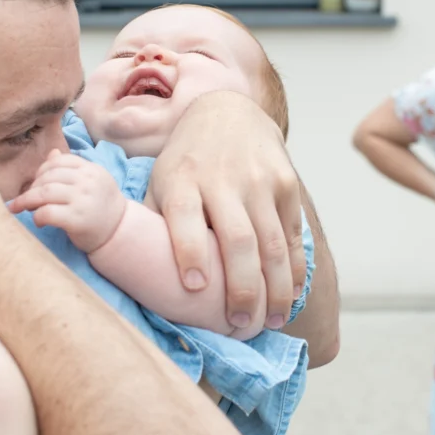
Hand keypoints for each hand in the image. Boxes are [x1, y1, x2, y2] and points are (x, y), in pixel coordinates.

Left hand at [9, 150, 127, 252]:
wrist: (118, 232)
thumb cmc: (100, 206)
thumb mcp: (91, 182)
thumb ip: (71, 168)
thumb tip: (51, 153)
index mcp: (92, 169)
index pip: (59, 161)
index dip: (42, 170)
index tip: (37, 183)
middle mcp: (88, 182)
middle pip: (48, 177)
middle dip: (32, 188)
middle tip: (26, 199)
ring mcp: (83, 200)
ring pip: (44, 193)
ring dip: (28, 200)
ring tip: (25, 208)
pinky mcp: (77, 219)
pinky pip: (47, 212)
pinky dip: (37, 216)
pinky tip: (39, 221)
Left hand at [149, 91, 303, 330]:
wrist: (229, 112)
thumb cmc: (186, 160)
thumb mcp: (160, 180)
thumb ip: (152, 222)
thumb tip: (140, 275)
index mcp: (182, 179)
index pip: (185, 217)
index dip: (190, 252)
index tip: (195, 288)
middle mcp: (222, 178)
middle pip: (237, 238)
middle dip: (241, 286)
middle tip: (240, 323)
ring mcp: (259, 180)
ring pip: (272, 242)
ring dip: (275, 288)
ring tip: (271, 321)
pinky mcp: (286, 182)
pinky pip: (292, 233)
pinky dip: (293, 268)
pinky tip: (291, 294)